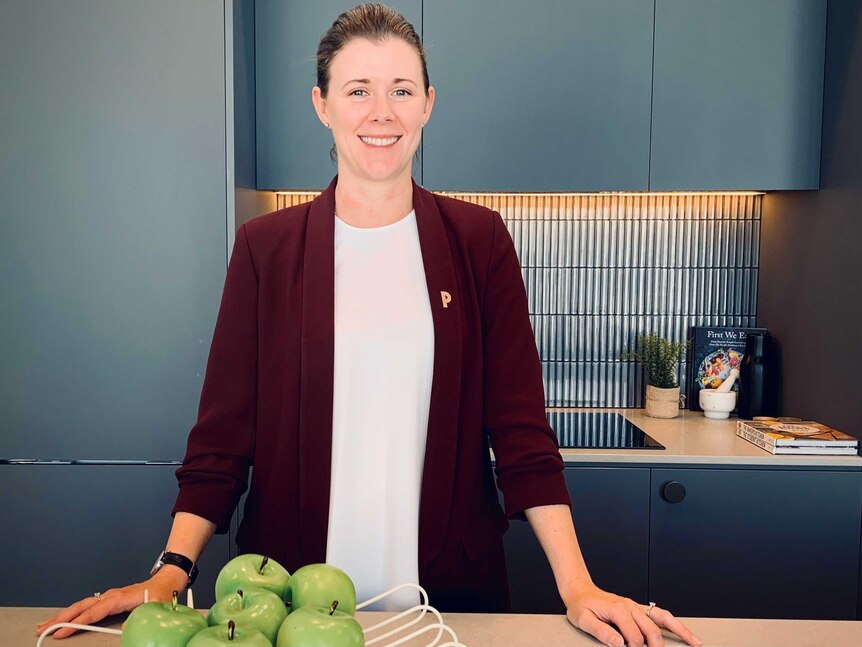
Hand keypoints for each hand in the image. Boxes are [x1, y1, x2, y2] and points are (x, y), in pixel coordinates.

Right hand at [35, 568, 187, 639]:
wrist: (166, 581)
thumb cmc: (161, 593)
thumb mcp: (155, 606)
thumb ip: (141, 618)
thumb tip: (128, 630)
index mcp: (120, 598)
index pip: (94, 611)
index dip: (77, 622)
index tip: (62, 632)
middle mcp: (111, 595)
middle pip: (81, 607)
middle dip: (61, 618)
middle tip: (43, 629)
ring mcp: (108, 596)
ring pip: (81, 605)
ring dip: (63, 615)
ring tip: (46, 625)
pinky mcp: (108, 599)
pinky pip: (87, 606)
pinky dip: (73, 612)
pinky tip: (63, 619)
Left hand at [565, 584, 702, 646]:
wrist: (580, 591)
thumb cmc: (581, 606)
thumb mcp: (584, 620)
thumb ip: (601, 632)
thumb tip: (618, 643)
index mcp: (618, 609)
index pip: (634, 635)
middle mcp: (631, 606)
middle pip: (651, 630)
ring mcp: (637, 607)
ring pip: (663, 619)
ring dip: (679, 631)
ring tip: (694, 643)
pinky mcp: (639, 609)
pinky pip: (661, 615)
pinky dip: (675, 623)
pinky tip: (685, 632)